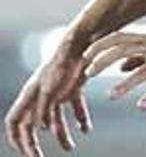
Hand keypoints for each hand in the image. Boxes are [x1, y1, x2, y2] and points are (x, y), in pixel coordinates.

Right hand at [5, 41, 93, 156]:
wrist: (82, 45)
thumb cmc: (63, 64)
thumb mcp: (50, 89)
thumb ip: (44, 108)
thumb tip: (39, 128)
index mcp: (29, 96)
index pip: (14, 121)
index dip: (16, 138)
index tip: (25, 152)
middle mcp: (40, 96)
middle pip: (32, 125)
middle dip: (34, 143)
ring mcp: (56, 93)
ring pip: (54, 120)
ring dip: (61, 135)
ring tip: (70, 148)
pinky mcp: (72, 88)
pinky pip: (74, 108)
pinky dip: (79, 119)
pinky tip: (85, 129)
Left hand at [82, 33, 145, 110]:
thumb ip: (139, 60)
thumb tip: (120, 66)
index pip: (122, 37)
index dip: (102, 44)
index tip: (85, 55)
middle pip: (128, 48)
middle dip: (105, 60)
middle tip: (89, 72)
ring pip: (144, 69)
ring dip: (126, 83)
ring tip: (112, 95)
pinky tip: (142, 105)